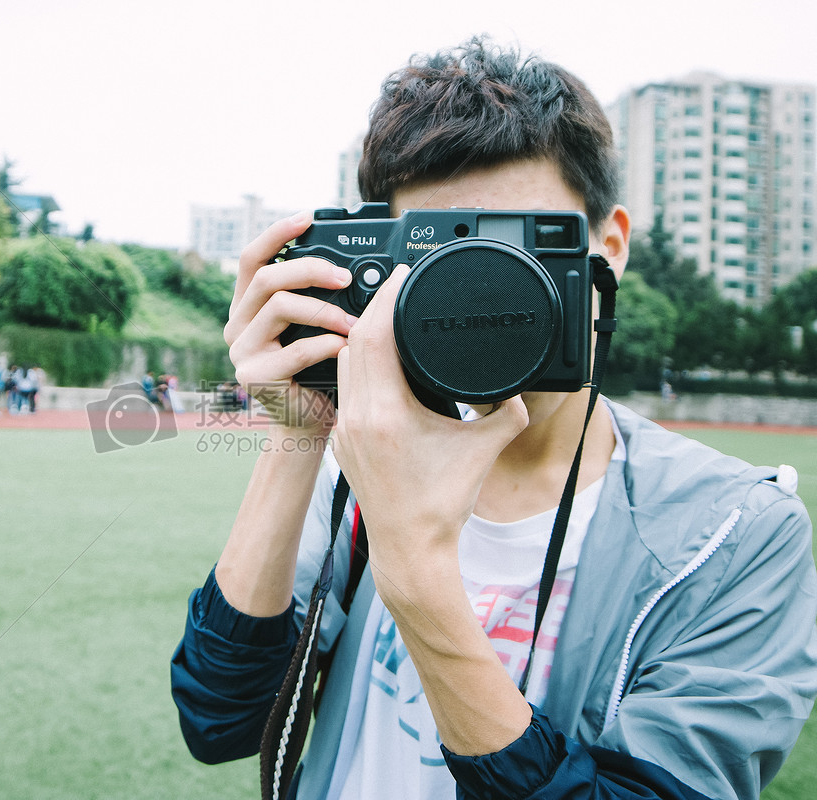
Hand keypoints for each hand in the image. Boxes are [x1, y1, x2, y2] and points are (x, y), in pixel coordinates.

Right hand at [224, 211, 355, 432]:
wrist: (306, 421)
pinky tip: (344, 349)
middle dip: (310, 269)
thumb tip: (350, 270)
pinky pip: (295, 350)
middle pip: (266, 277)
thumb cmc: (316, 371)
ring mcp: (241, 351)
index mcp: (248, 306)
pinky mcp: (254, 377)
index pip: (252, 258)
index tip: (306, 218)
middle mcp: (237, 324)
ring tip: (352, 321)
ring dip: (323, 309)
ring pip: (279, 306)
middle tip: (344, 277)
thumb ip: (316, 299)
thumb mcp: (313, 327)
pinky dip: (326, 344)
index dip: (277, 234)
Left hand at [332, 265, 528, 571]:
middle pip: (354, 343)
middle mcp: (357, 417)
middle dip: (375, 309)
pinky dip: (360, 368)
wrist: (411, 550)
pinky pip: (346, 390)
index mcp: (385, 413)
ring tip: (388, 318)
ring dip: (362, 337)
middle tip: (398, 286)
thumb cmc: (442, 505)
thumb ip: (507, 413)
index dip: (387, 298)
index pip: (373, 336)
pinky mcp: (343, 443)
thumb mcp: (484, 449)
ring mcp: (345, 430)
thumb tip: (522, 390)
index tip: (402, 275)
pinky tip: (377, 364)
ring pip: (345, 365)